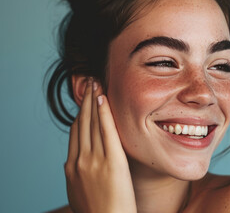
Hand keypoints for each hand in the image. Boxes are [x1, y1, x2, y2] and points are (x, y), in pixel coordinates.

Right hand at [64, 78, 136, 212]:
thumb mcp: (77, 192)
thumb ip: (75, 175)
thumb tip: (71, 164)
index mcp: (71, 167)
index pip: (76, 133)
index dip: (81, 114)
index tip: (85, 101)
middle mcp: (80, 161)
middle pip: (82, 123)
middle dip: (86, 100)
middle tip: (90, 82)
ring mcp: (94, 161)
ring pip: (92, 123)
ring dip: (94, 100)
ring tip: (96, 83)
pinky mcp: (112, 163)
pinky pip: (107, 132)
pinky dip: (104, 113)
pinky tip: (103, 98)